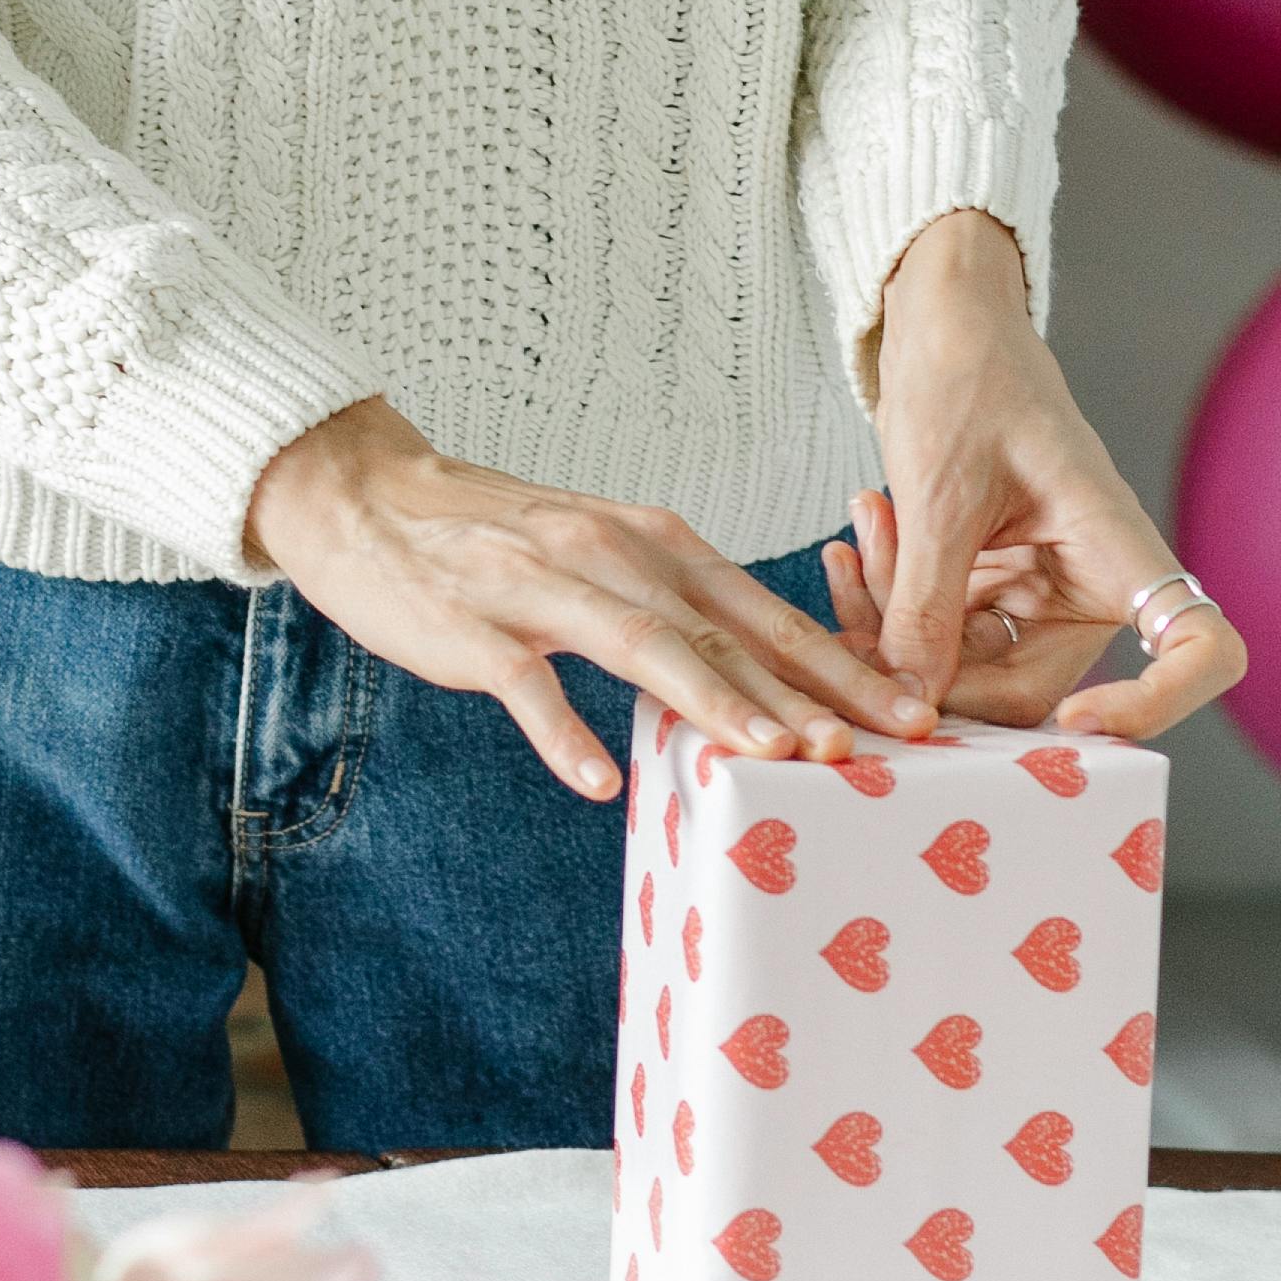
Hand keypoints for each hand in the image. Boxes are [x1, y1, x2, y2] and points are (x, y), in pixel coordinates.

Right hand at [243, 397, 939, 804]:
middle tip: (873, 747)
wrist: (370, 500)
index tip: (910, 713)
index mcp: (655, 543)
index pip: (767, 612)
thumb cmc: (499, 545)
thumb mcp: (603, 559)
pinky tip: (597, 780)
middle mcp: (612, 555)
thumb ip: (674, 614)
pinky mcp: (474, 626)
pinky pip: (525, 683)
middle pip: (725, 631)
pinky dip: (562, 730)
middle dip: (804, 690)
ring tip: (772, 755)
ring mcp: (542, 588)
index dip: (842, 664)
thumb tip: (760, 688)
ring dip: (712, 701)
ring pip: (643, 645)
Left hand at [844, 209, 1246, 743]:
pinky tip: (858, 541)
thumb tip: (913, 709)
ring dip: (899, 623)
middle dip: (938, 666)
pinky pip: (940, 629)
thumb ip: (925, 608)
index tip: (1080, 722)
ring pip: (968, 663)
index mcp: (1117, 548)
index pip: (1197, 648)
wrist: (937, 318)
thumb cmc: (965, 378)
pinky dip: (892, 601)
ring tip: (860, 540)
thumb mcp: (938, 497)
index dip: (1157, 704)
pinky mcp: (989, 580)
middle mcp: (1090, 580)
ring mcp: (1037, 585)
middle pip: (1034, 689)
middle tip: (866, 614)